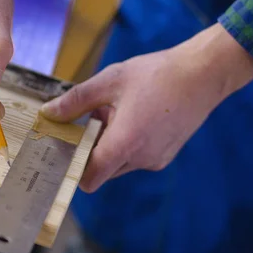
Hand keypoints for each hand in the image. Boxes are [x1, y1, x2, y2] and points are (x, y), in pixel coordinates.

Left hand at [40, 24, 252, 192]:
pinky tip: (135, 114)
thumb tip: (48, 114)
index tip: (65, 147)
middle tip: (91, 119)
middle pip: (103, 170)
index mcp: (125, 143)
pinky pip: (137, 156)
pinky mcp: (166, 155)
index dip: (73, 168)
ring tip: (117, 111)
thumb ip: (75, 101)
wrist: (203, 74)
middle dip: (92, 150)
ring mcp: (156, 159)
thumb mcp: (109, 81)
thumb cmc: (156, 74)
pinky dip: (128, 142)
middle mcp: (141, 159)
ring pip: (120, 162)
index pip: (90, 178)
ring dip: (110, 144)